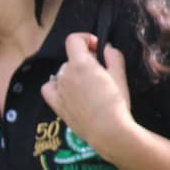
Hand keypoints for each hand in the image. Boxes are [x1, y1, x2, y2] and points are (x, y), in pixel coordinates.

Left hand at [40, 33, 134, 157]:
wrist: (108, 130)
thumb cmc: (116, 102)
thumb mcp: (120, 75)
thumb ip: (113, 56)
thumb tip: (107, 48)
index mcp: (81, 63)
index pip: (73, 39)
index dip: (86, 39)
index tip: (97, 48)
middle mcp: (65, 74)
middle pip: (72, 58)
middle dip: (85, 61)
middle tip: (101, 73)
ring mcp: (58, 89)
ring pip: (63, 73)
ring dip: (74, 74)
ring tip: (89, 87)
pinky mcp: (56, 104)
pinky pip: (49, 88)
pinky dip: (56, 85)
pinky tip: (67, 91)